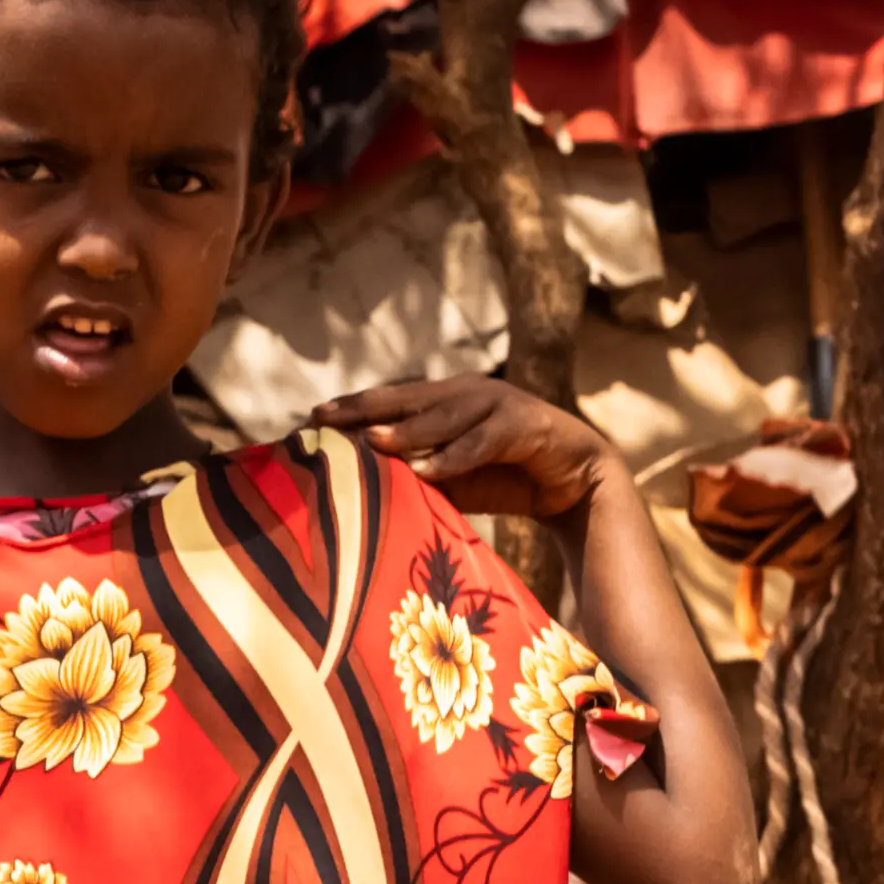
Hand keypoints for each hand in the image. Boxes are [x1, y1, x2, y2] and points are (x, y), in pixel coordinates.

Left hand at [318, 378, 624, 522]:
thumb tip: (364, 490)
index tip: (308, 420)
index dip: (351, 409)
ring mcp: (496, 404)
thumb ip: (417, 477)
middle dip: (363, 409)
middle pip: (406, 398)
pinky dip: (456, 457)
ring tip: (371, 443)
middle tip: (321, 419)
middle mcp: (466, 393)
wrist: (575, 482)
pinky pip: (483, 441)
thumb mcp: (455, 479)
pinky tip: (428, 471)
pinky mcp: (524, 425)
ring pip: (443, 417)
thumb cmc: (508, 478)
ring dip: (406, 431)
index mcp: (445, 401)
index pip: (389, 402)